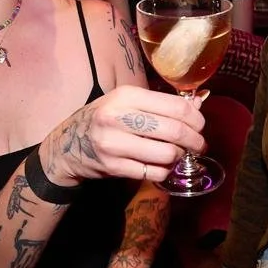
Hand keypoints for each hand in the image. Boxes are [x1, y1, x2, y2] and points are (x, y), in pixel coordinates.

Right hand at [43, 85, 206, 184]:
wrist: (68, 145)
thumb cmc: (105, 118)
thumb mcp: (128, 102)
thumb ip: (161, 103)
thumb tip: (198, 104)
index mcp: (127, 96)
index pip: (176, 106)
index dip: (196, 118)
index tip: (200, 125)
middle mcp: (119, 117)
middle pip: (175, 131)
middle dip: (195, 140)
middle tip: (199, 145)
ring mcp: (114, 144)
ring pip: (167, 154)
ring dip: (180, 157)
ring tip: (178, 154)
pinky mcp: (113, 167)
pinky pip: (153, 172)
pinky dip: (165, 170)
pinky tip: (162, 165)